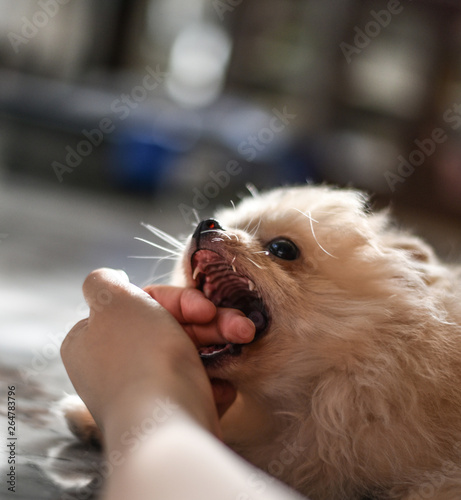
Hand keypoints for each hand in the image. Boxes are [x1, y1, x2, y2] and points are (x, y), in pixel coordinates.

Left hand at [60, 269, 245, 445]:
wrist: (166, 425)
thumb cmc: (142, 356)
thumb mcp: (114, 301)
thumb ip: (102, 282)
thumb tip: (108, 280)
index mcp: (93, 340)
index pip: (142, 305)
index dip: (178, 301)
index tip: (204, 308)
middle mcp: (114, 367)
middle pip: (169, 327)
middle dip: (210, 322)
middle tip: (242, 327)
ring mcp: (143, 394)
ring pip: (188, 354)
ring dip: (220, 343)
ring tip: (246, 341)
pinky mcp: (168, 417)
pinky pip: (194, 387)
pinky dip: (211, 382)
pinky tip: (220, 388)